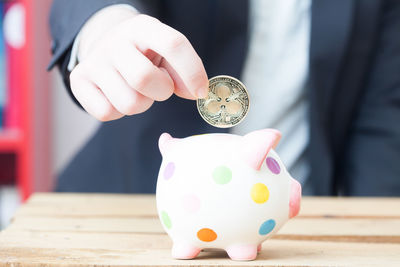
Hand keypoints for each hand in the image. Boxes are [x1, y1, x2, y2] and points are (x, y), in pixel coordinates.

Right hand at [69, 7, 207, 120]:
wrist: (106, 48)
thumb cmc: (144, 54)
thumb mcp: (165, 54)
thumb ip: (184, 71)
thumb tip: (196, 93)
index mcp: (143, 28)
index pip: (173, 44)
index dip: (192, 72)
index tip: (201, 92)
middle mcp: (115, 41)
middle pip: (144, 78)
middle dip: (161, 91)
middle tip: (160, 86)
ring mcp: (94, 61)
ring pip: (129, 103)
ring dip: (141, 103)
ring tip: (137, 90)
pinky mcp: (79, 81)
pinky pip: (107, 113)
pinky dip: (119, 112)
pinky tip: (118, 96)